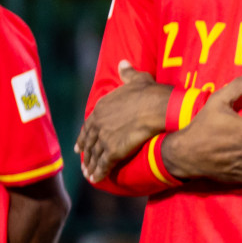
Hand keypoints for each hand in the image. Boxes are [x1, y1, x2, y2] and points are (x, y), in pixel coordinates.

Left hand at [76, 61, 169, 183]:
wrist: (159, 108)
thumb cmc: (151, 93)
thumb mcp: (138, 79)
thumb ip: (127, 73)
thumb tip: (122, 63)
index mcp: (102, 107)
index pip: (89, 124)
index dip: (85, 135)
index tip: (81, 143)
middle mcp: (99, 123)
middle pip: (89, 141)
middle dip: (86, 153)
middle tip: (83, 161)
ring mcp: (105, 138)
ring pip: (94, 155)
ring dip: (90, 165)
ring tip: (88, 174)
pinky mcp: (114, 150)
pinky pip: (103, 164)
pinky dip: (98, 173)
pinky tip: (96, 179)